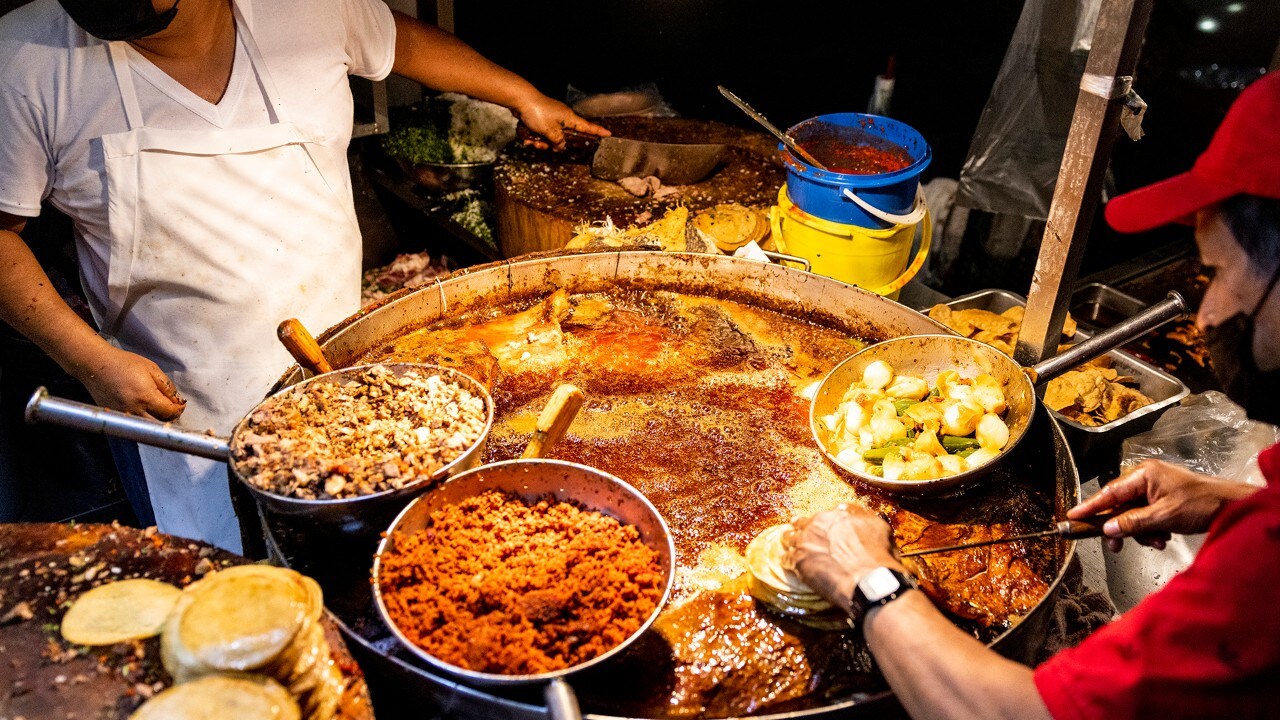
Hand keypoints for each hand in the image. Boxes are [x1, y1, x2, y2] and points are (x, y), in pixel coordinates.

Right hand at [73, 346, 185, 420]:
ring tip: (158, 408)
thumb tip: (177, 400)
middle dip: (169, 417)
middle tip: (171, 407)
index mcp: (146, 397)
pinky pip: (134, 423)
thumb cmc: (123, 363)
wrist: (96, 365)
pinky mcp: (116, 416)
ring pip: (147, 426)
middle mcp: (134, 410)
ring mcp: (124, 415)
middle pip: (160, 424)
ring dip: (156, 421)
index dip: (178, 409)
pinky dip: (143, 420)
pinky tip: (144, 409)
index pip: (169, 412)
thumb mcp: (152, 369)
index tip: (180, 404)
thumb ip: (167, 386)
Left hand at [513, 93, 608, 149]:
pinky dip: (533, 136)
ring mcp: (550, 118)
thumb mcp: (550, 131)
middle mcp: (561, 118)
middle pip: (562, 138)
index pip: (587, 127)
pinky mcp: (540, 118)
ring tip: (531, 140)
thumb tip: (561, 146)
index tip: (608, 134)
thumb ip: (558, 141)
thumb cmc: (538, 112)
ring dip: (539, 142)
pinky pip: (540, 133)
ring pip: (549, 137)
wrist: (520, 100)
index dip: (598, 131)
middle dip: (551, 145)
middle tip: (542, 145)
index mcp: (569, 118)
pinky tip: (526, 137)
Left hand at [785, 505, 903, 613]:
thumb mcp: (880, 529)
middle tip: (797, 529)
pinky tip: (788, 564)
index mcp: (840, 514)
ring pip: (790, 536)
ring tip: (787, 543)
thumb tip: (858, 517)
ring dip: (789, 540)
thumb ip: (865, 519)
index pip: (828, 513)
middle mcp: (820, 523)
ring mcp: (807, 540)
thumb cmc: (879, 557)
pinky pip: (787, 558)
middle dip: (801, 526)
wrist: (869, 580)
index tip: (824, 526)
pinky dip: (788, 561)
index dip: (826, 521)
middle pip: (804, 522)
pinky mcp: (799, 560)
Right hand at [1068, 459, 1257, 551]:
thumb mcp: (1164, 516)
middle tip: (1116, 545)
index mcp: (1144, 474)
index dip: (1090, 506)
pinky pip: (1145, 517)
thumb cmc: (1202, 503)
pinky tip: (1163, 537)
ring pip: (1133, 514)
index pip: (1110, 492)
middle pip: (1120, 505)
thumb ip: (1133, 523)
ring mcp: (1154, 489)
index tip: (1073, 516)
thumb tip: (1108, 529)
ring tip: (1157, 541)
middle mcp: (1146, 479)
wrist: (1232, 507)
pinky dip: (1151, 529)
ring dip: (1141, 531)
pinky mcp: (1162, 500)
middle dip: (1122, 527)